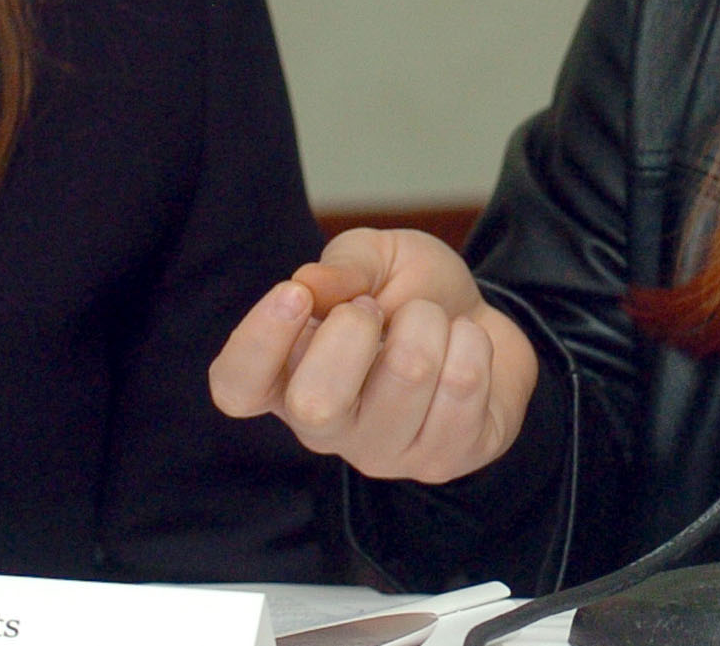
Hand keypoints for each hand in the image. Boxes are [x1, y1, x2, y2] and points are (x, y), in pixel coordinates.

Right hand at [210, 227, 538, 483]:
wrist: (483, 320)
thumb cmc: (411, 294)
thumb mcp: (376, 259)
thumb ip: (344, 266)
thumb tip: (311, 283)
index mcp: (287, 375)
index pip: (237, 388)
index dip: (257, 343)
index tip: (295, 295)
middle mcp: (326, 428)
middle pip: (315, 405)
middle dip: (355, 330)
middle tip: (374, 308)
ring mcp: (384, 453)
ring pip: (408, 377)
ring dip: (428, 322)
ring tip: (430, 321)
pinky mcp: (444, 461)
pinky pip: (464, 385)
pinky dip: (472, 342)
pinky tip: (463, 349)